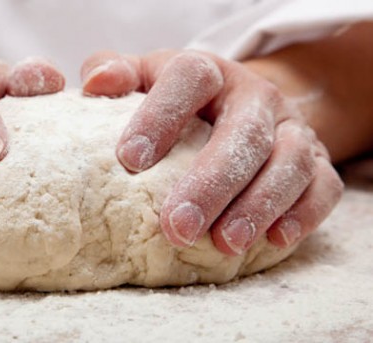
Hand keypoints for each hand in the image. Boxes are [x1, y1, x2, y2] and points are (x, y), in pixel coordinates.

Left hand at [81, 49, 342, 254]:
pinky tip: (274, 241)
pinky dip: (303, 213)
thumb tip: (97, 83)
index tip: (129, 160)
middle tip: (177, 227)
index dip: (160, 115)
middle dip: (211, 182)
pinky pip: (323, 186)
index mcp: (208, 72)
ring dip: (258, 205)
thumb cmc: (178, 101)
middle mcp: (254, 96)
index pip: (190, 78)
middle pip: (244, 132)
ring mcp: (291, 128)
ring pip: (289, 161)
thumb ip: (116, 72)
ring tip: (223, 244)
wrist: (239, 104)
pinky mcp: (317, 161)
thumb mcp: (145, 80)